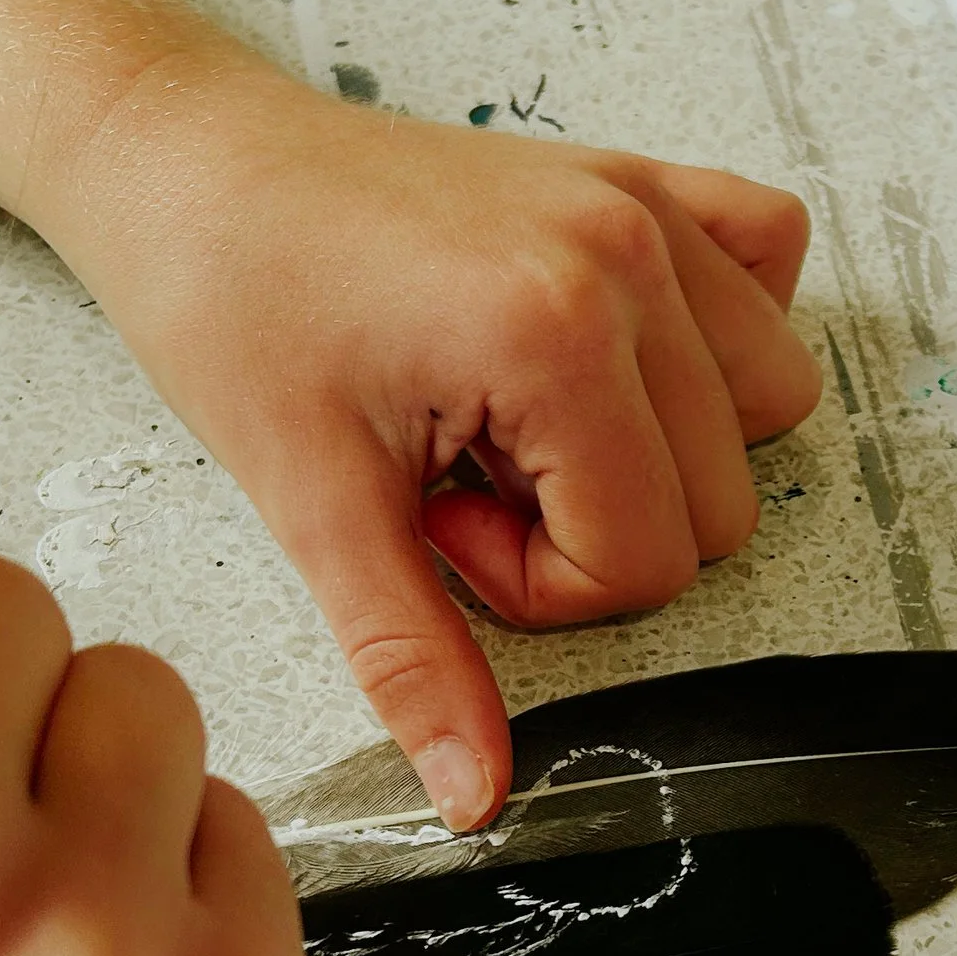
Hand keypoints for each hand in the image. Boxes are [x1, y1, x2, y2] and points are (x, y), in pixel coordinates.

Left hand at [48, 56, 821, 832]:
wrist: (186, 165)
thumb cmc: (229, 296)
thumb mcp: (314, 505)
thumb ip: (414, 660)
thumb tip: (473, 790)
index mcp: (554, 334)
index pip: (649, 558)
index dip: (539, 583)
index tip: (440, 523)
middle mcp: (626, 260)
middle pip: (719, 503)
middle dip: (592, 528)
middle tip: (465, 479)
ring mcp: (644, 208)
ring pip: (770, 400)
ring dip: (662, 443)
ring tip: (522, 418)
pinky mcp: (639, 178)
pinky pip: (769, 259)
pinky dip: (716, 325)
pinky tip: (608, 350)